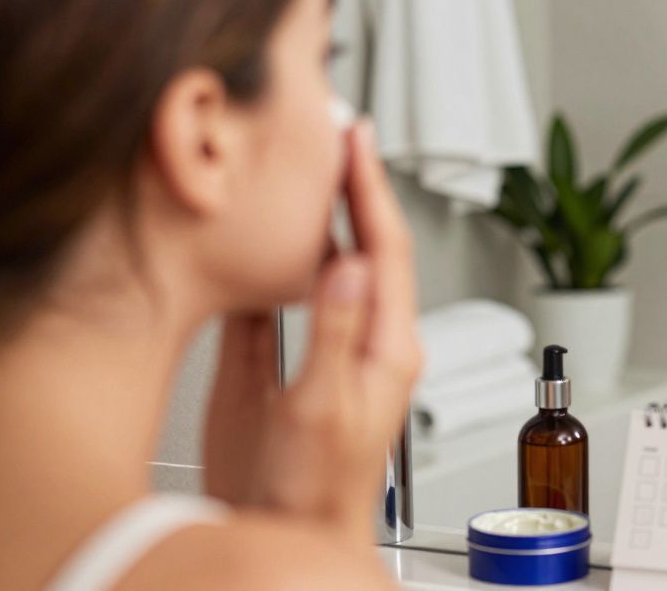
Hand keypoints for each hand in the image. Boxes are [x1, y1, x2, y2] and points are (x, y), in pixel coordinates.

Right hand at [203, 120, 422, 543]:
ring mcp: (336, 344)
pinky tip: (277, 232)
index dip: (370, 189)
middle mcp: (370, 337)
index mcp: (389, 346)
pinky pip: (300, 290)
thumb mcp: (323, 410)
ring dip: (327, 211)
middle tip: (336, 132)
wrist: (291, 532)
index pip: (386, 248)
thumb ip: (335, 335)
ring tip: (313, 164)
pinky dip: (293, 252)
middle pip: (369, 243)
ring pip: (337, 261)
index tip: (355, 139)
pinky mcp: (300, 357)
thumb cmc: (317, 490)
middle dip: (356, 186)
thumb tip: (350, 263)